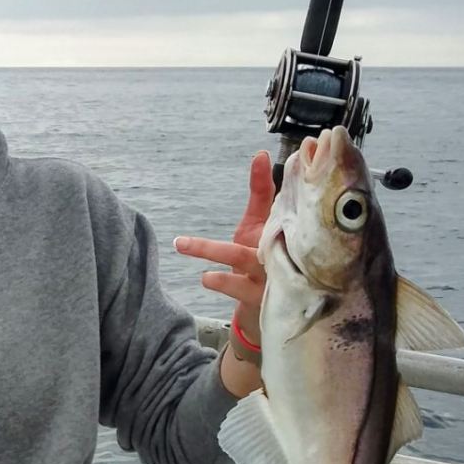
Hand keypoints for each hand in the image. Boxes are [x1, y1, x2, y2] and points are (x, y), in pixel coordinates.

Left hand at [173, 150, 274, 340]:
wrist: (274, 307)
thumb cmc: (264, 256)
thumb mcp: (260, 224)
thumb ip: (261, 192)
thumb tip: (260, 156)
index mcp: (281, 225)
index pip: (274, 199)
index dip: (264, 180)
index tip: (259, 157)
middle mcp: (281, 247)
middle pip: (262, 228)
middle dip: (243, 212)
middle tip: (210, 211)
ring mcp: (271, 273)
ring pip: (241, 258)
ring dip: (212, 251)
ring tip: (182, 244)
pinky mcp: (260, 296)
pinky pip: (238, 288)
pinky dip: (222, 281)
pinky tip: (205, 277)